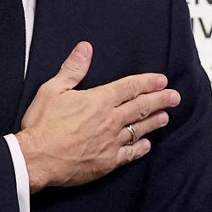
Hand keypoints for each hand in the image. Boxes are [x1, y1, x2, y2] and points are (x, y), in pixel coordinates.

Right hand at [15, 41, 179, 192]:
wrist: (35, 159)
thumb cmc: (42, 125)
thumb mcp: (53, 89)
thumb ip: (73, 69)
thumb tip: (85, 49)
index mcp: (99, 101)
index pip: (130, 87)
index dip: (148, 82)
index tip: (162, 80)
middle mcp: (110, 121)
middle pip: (141, 107)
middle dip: (160, 100)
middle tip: (175, 96)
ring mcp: (110, 143)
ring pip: (139, 129)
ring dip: (154, 122)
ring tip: (165, 117)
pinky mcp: (107, 162)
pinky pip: (130, 154)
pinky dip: (140, 148)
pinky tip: (146, 145)